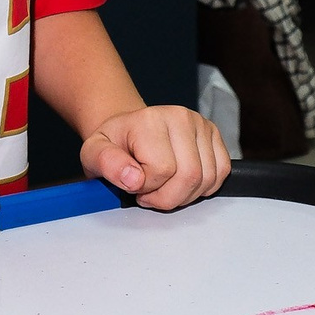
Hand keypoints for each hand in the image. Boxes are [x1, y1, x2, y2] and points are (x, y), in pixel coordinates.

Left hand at [83, 105, 231, 210]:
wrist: (129, 131)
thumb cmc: (114, 145)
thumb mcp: (93, 153)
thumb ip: (106, 164)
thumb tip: (133, 179)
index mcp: (150, 119)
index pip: (161, 170)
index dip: (146, 188)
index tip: (132, 184)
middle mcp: (181, 116)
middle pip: (189, 176)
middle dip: (167, 198)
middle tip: (149, 193)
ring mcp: (201, 124)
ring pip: (206, 179)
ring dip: (185, 195)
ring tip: (164, 187)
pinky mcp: (214, 135)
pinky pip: (220, 173)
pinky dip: (203, 188)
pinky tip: (182, 183)